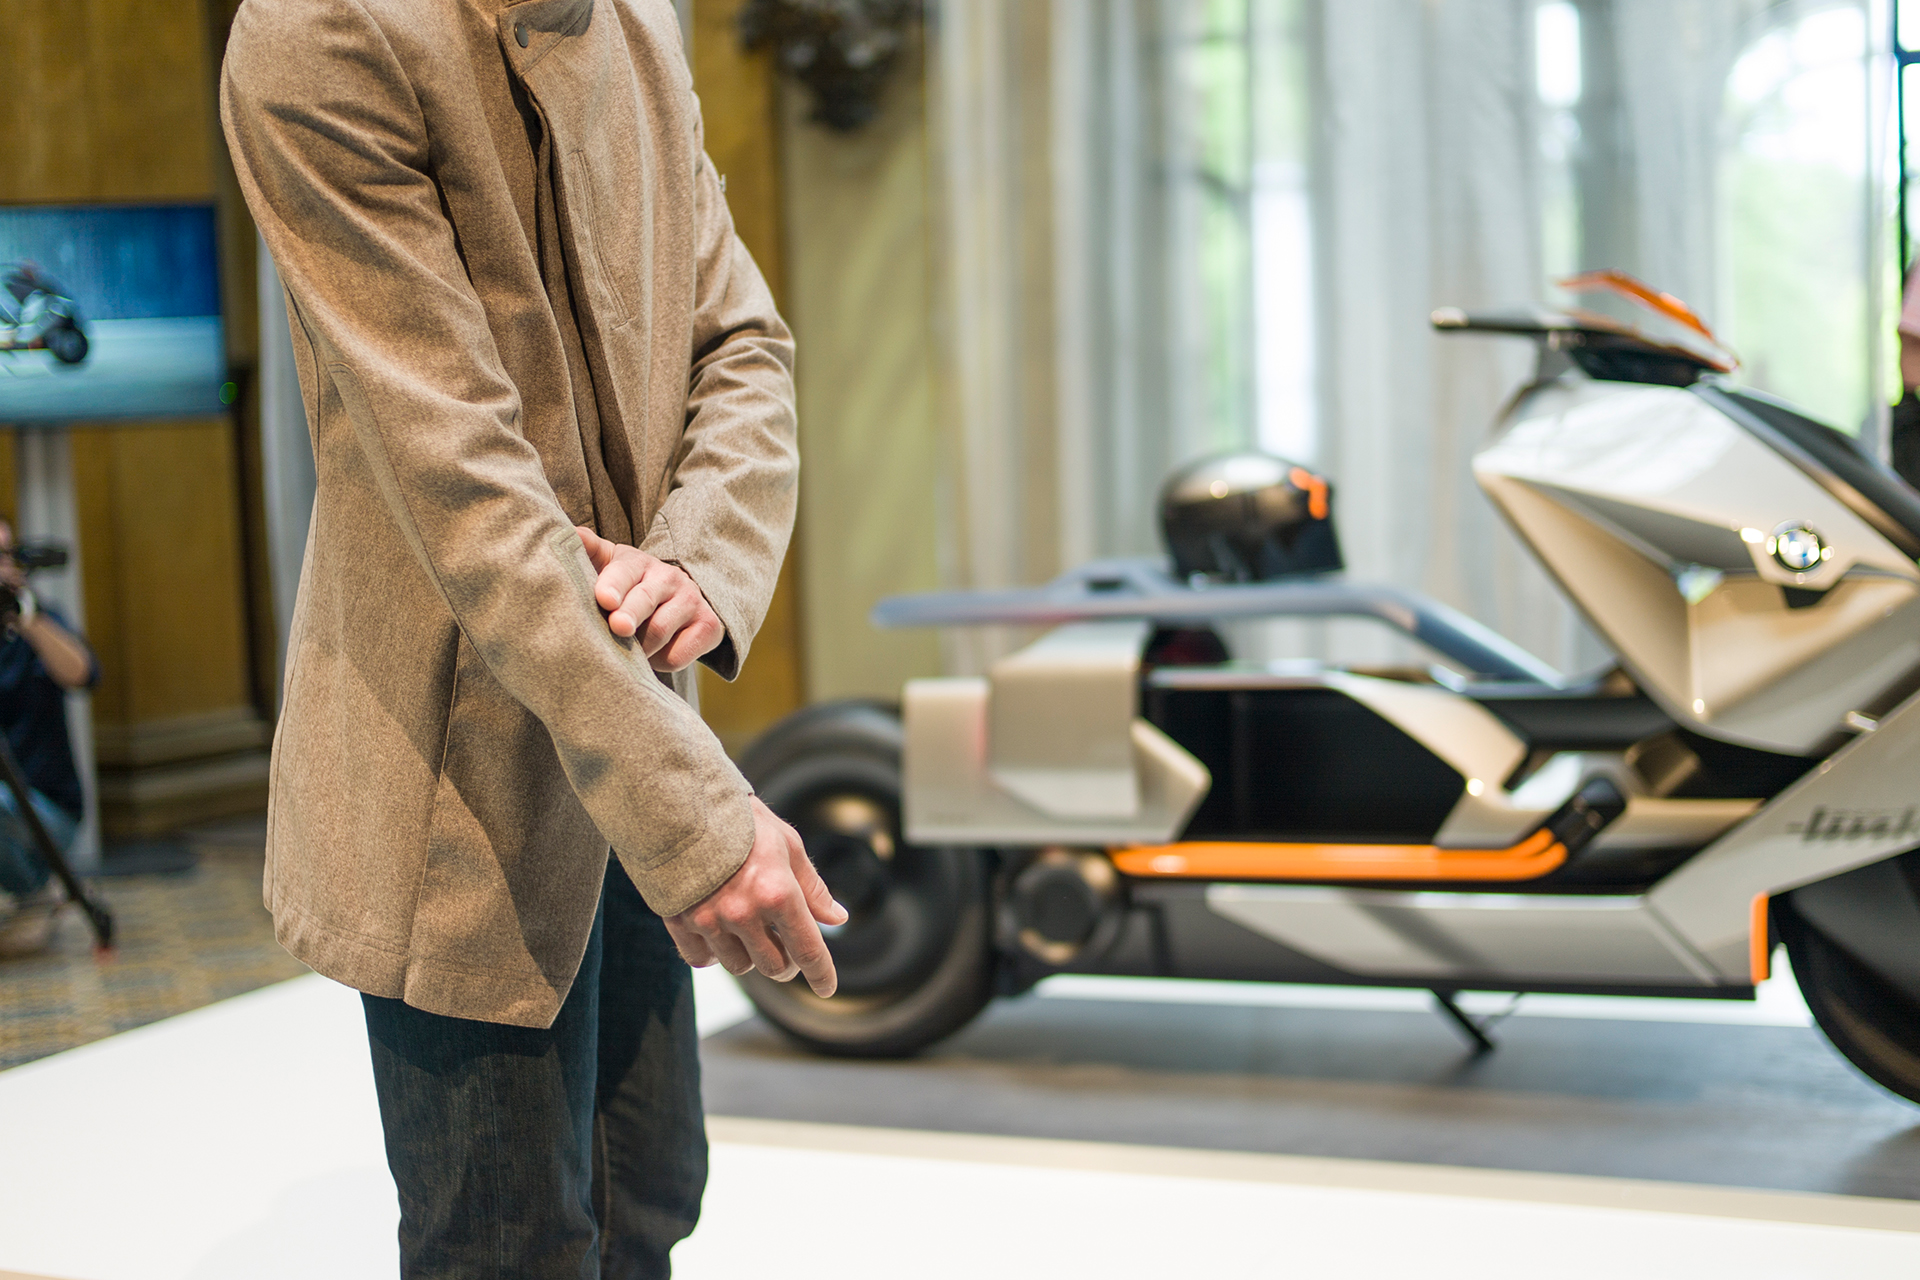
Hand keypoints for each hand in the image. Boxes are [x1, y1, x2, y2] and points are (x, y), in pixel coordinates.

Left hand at [576, 527, 723, 672]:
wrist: (680, 599)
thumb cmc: (631, 586)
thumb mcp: (609, 565)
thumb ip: (589, 551)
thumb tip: (571, 535)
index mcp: (639, 563)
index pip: (625, 571)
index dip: (614, 585)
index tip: (604, 599)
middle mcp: (669, 578)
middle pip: (646, 600)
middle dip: (630, 614)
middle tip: (618, 627)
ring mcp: (691, 601)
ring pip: (660, 631)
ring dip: (637, 648)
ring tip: (623, 652)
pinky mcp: (708, 627)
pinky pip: (678, 654)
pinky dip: (659, 662)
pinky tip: (650, 657)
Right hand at [663, 797, 846, 996]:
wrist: (681, 803)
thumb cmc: (742, 821)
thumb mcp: (789, 845)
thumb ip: (813, 888)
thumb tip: (837, 918)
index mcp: (777, 893)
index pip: (808, 950)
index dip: (822, 974)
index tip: (826, 988)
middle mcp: (744, 913)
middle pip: (774, 966)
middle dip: (786, 963)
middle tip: (785, 948)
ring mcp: (709, 920)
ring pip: (739, 966)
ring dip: (750, 956)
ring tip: (749, 932)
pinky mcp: (679, 921)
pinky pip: (701, 960)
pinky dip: (713, 954)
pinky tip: (720, 935)